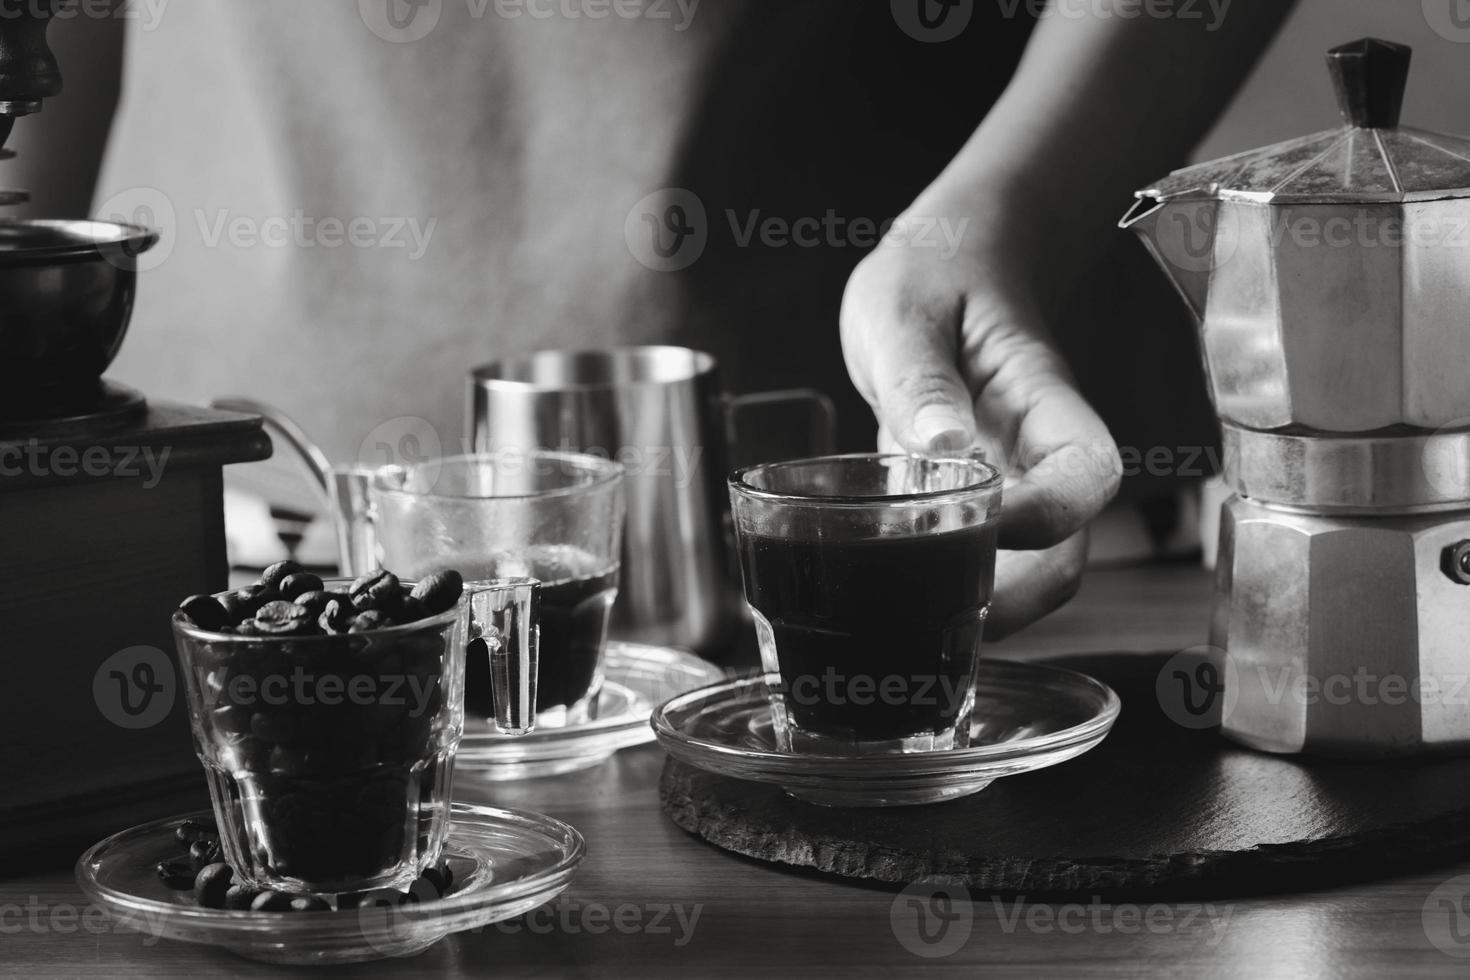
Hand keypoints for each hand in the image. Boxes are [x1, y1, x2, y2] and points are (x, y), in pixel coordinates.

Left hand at [840, 209, 1120, 636]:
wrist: (954, 259)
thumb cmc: (938, 271)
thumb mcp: (905, 310)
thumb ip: (919, 378)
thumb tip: (941, 447)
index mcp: (1042, 400)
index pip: (1085, 476)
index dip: (1046, 517)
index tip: (973, 523)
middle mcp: (1037, 453)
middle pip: (1068, 551)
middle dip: (1019, 601)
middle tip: (938, 621)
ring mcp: (1009, 481)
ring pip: (1028, 569)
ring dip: (985, 606)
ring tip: (911, 626)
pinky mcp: (972, 497)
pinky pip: (979, 556)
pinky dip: (948, 585)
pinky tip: (893, 596)